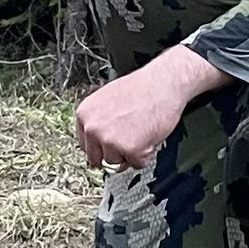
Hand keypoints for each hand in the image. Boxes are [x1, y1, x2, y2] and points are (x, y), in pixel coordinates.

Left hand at [75, 44, 225, 169]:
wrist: (163, 83)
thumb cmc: (142, 88)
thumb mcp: (107, 100)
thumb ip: (100, 120)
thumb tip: (99, 138)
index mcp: (85, 115)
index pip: (86, 145)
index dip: (101, 147)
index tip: (108, 147)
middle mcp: (93, 128)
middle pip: (98, 159)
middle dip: (113, 155)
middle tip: (127, 143)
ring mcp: (110, 140)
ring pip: (117, 163)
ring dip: (130, 154)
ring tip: (140, 134)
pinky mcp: (130, 149)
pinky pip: (137, 163)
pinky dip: (146, 154)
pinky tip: (148, 136)